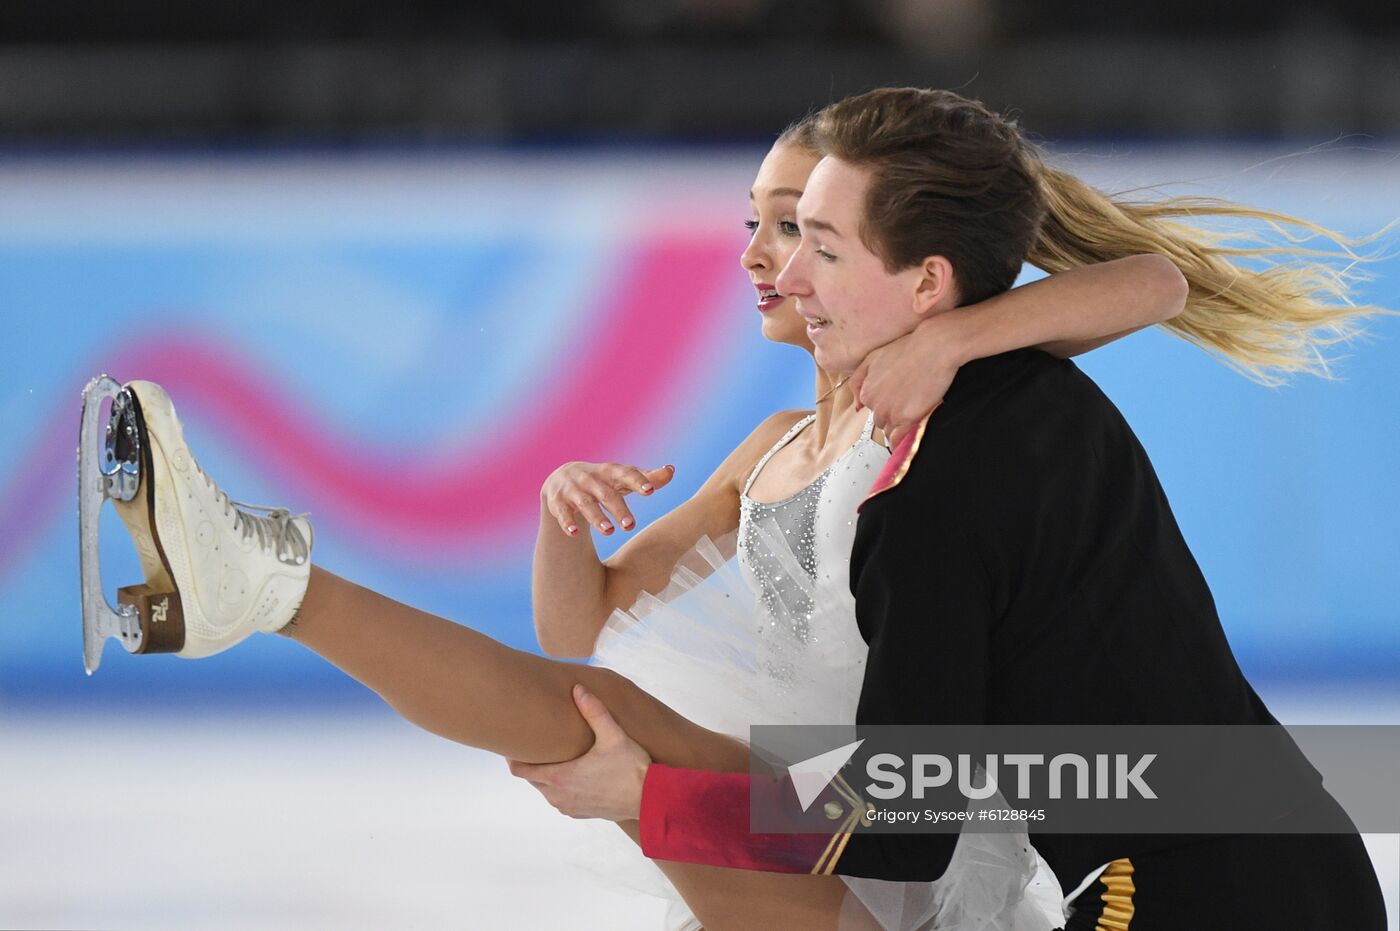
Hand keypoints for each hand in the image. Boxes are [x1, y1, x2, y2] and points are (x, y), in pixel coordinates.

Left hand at [508, 684, 651, 820]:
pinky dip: (561, 787)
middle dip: (531, 762)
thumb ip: (594, 711)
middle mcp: (559, 796)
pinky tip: (574, 773)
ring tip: (555, 756)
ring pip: (546, 790)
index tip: (513, 742)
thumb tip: (578, 689)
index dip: (513, 756)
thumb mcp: (613, 735)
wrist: (651, 800)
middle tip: (536, 743)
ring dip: (546, 775)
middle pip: (532, 779)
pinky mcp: (581, 813)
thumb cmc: (631, 768)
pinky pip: (561, 799)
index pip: (520, 770)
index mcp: (560, 777)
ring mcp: (569, 807)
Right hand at [541, 462, 674, 537]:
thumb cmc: (602, 481)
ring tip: (609, 532)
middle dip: (618, 508)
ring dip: (596, 517)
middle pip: (606, 494)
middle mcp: (591, 478)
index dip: (638, 481)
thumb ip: (646, 477)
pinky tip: (574, 534)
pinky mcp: (557, 502)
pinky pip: (561, 512)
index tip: (651, 490)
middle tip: (631, 525)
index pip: (626, 473)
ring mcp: (573, 489)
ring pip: (585, 504)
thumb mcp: (621, 478)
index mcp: (609, 471)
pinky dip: (567, 522)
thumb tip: (671, 471)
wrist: (561, 479)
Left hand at [847, 315, 962, 447]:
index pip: (871, 408)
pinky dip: (900, 441)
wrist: (933, 348)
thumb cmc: (906, 349)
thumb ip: (858, 382)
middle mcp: (875, 405)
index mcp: (866, 392)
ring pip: (889, 429)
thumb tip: (857, 406)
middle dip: (891, 413)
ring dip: (897, 424)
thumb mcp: (872, 359)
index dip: (884, 403)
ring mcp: (891, 414)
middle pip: (880, 419)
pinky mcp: (908, 419)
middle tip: (906, 402)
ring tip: (911, 412)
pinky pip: (898, 438)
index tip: (894, 398)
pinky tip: (905, 440)